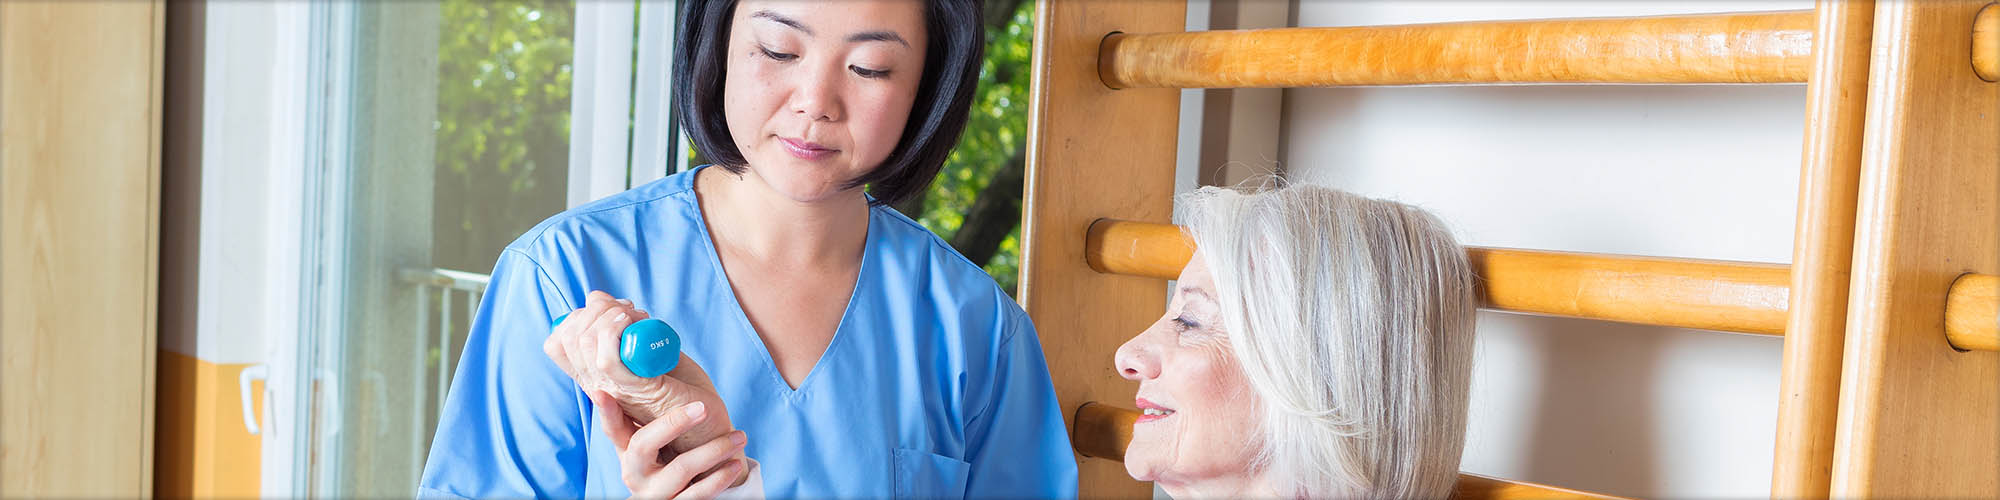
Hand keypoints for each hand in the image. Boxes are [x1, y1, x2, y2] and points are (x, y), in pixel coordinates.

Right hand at [546, 291, 734, 455]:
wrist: (711, 425)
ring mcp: (616, 394)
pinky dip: (614, 334)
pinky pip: (610, 363)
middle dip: (596, 310)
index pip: (557, 345)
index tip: (612, 311)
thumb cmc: (684, 392)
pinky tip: (630, 322)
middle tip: (630, 311)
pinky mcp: (639, 394)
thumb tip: (601, 299)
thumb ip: (629, 333)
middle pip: (569, 339)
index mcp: (598, 379)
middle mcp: (599, 388)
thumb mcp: (650, 356)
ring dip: (608, 317)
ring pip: (585, 346)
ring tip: (633, 315)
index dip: (575, 318)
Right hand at [592, 391, 749, 498]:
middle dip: (673, 423)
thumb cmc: (681, 449)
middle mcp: (634, 472)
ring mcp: (654, 492)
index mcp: (627, 448)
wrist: (691, 492)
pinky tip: (734, 464)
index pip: (612, 427)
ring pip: (679, 470)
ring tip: (740, 436)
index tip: (602, 391)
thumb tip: (653, 340)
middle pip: (641, 446)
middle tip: (703, 406)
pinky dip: (718, 478)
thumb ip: (658, 395)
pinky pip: (696, 495)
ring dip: (714, 451)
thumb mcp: (664, 428)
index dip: (606, 410)